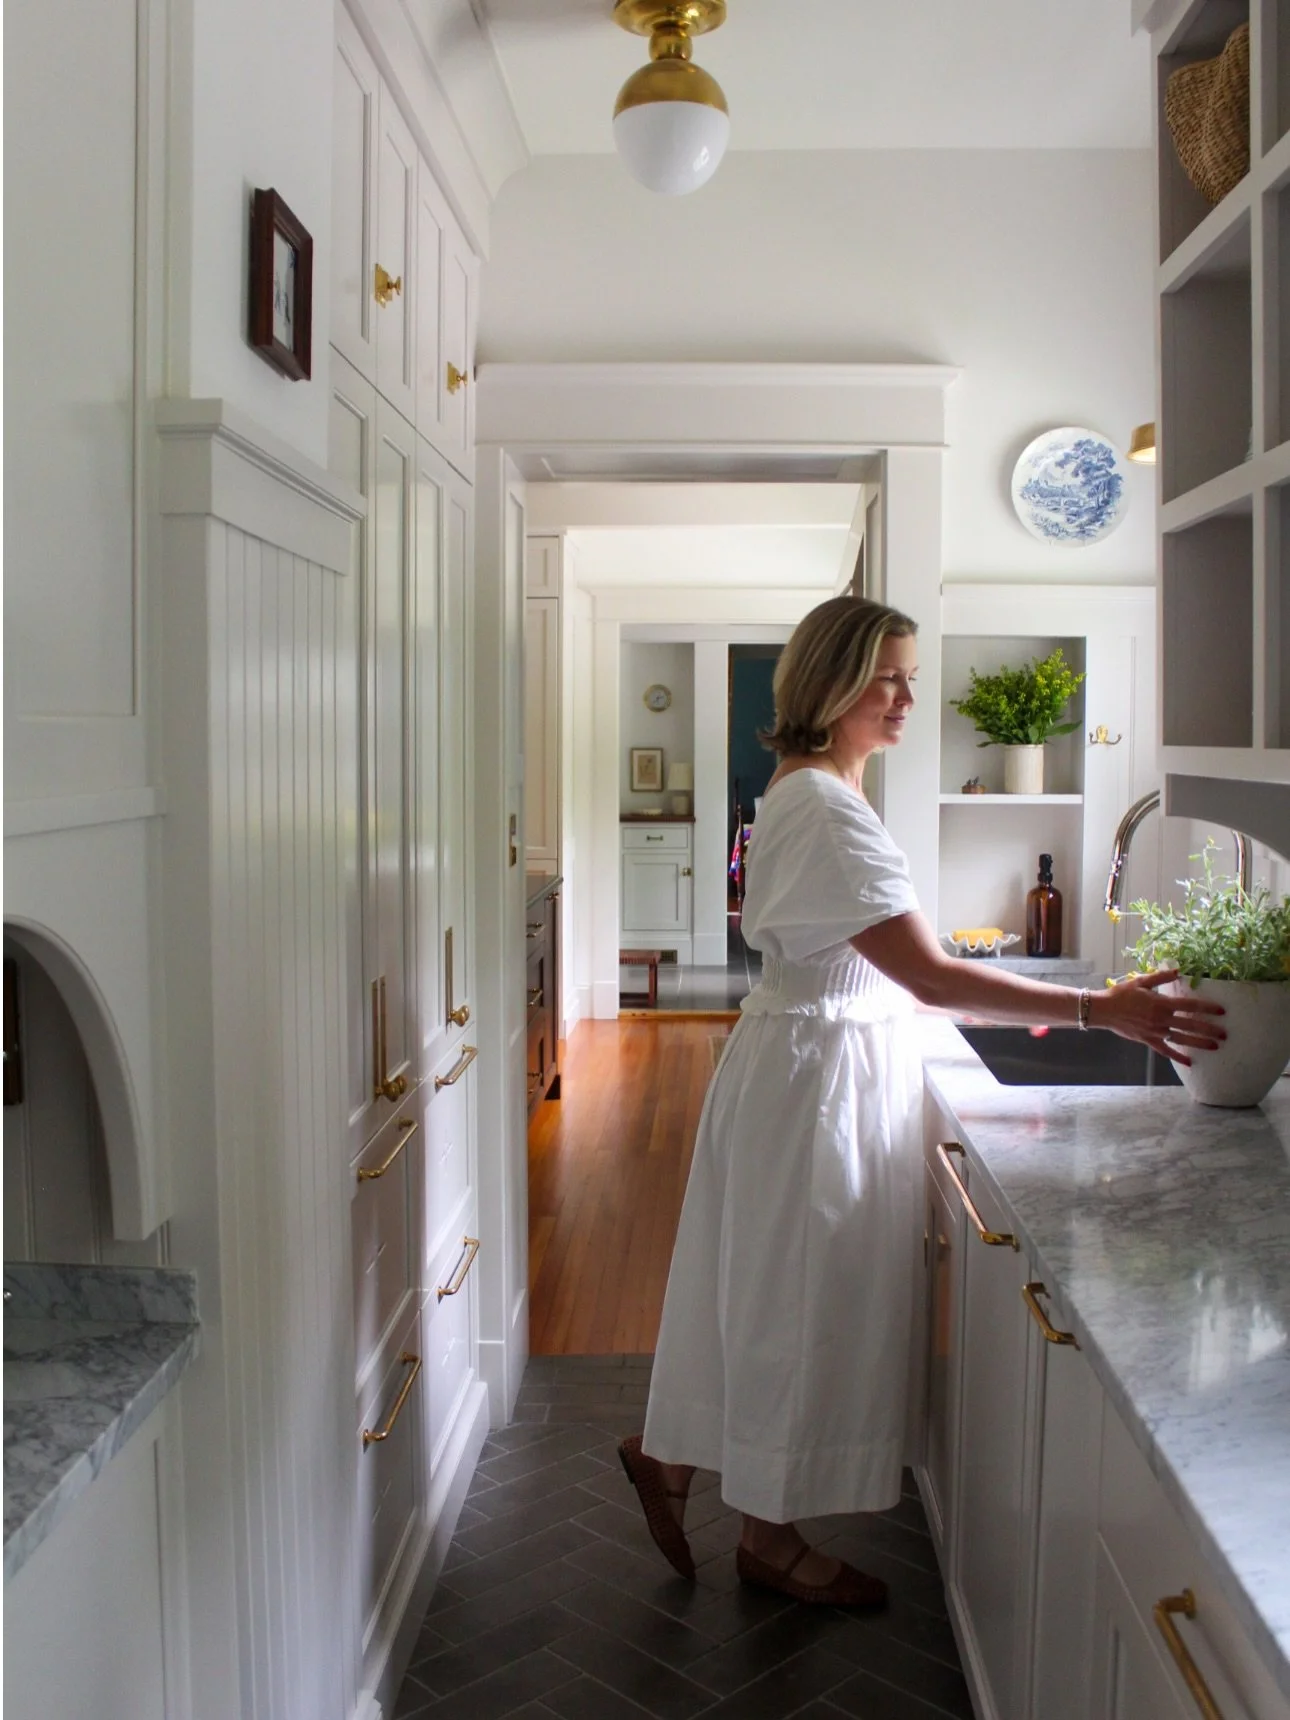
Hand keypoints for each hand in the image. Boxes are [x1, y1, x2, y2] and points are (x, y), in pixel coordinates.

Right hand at [1093, 970, 1225, 1065]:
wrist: (1103, 1010)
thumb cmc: (1121, 994)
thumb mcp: (1141, 981)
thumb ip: (1161, 977)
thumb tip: (1178, 970)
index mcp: (1161, 1003)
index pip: (1190, 1005)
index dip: (1207, 1008)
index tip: (1222, 1011)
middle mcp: (1162, 1019)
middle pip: (1191, 1024)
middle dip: (1210, 1029)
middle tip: (1225, 1034)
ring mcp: (1156, 1032)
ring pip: (1182, 1039)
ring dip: (1200, 1043)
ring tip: (1215, 1046)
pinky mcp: (1148, 1040)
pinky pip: (1166, 1051)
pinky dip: (1178, 1056)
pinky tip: (1189, 1062)